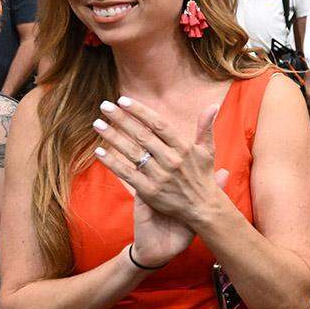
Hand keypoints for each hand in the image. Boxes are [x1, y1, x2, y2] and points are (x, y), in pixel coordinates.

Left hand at [93, 98, 230, 230]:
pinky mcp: (149, 191)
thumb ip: (205, 127)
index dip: (140, 111)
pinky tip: (99, 151)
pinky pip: (127, 173)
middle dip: (121, 119)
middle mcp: (171, 160)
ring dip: (112, 137)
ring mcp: (159, 176)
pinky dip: (112, 162)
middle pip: (142, 135)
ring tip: (97, 124)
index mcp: (184, 147)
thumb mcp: (207, 150)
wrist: (202, 208)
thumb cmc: (203, 176)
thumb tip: (213, 105)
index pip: (159, 124)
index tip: (124, 100)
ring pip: (131, 152)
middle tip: (104, 106)